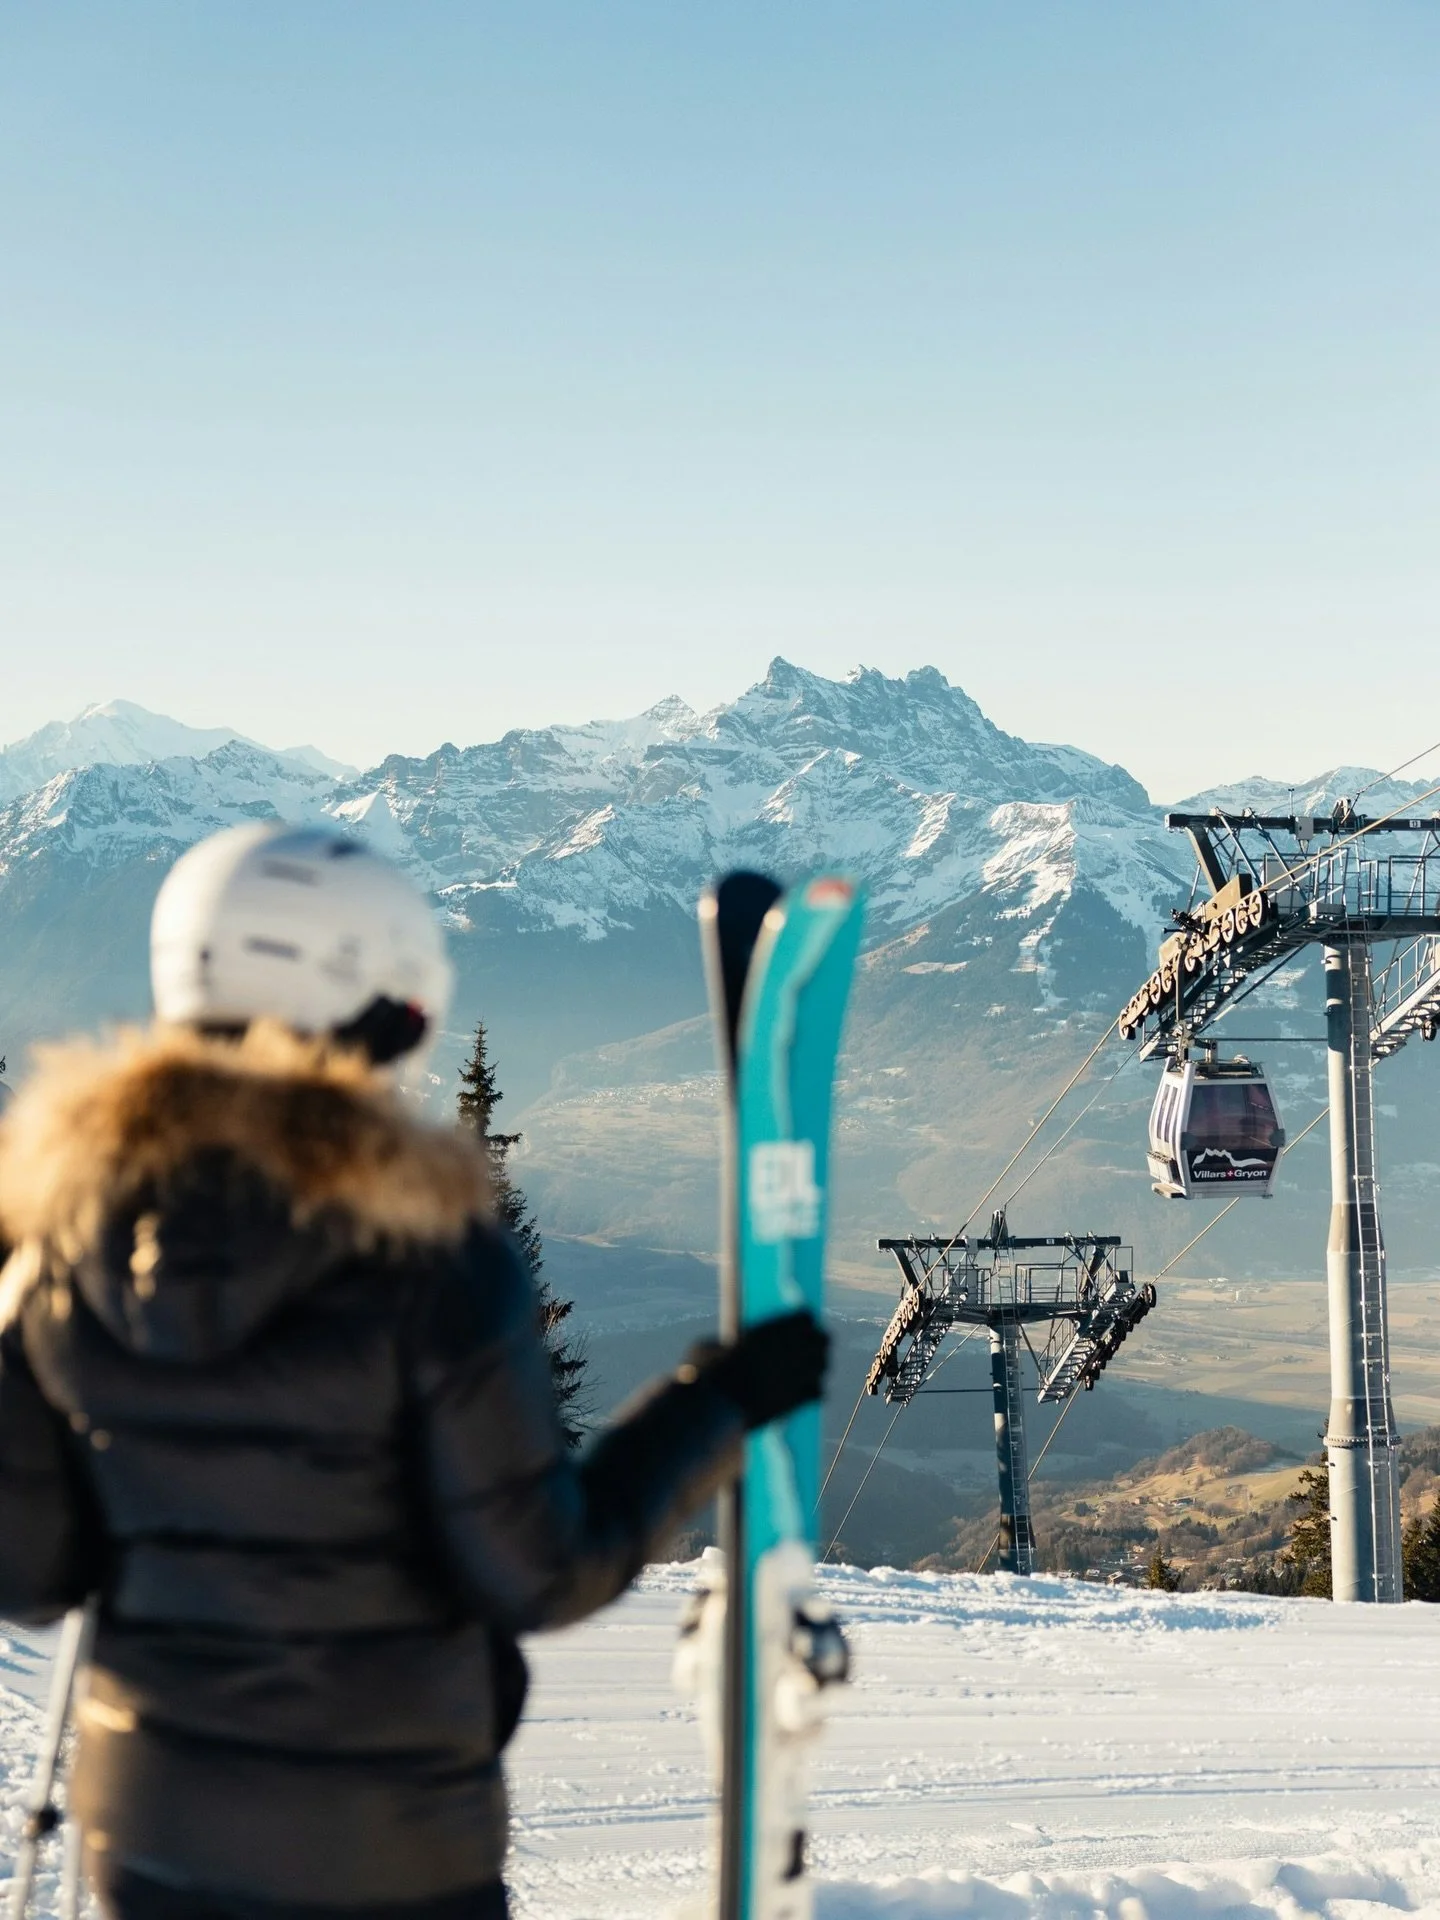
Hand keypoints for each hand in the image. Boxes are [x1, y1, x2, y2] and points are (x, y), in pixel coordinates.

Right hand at [682, 1310, 829, 1430]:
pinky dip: (816, 1390)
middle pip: (821, 1339)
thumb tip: (724, 1345)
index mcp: (769, 1331)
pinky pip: (818, 1391)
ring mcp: (793, 1377)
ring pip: (823, 1364)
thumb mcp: (707, 1348)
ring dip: (819, 1363)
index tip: (804, 1321)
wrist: (710, 1411)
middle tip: (816, 1342)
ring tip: (814, 1365)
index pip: (804, 1318)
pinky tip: (812, 1390)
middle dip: (818, 1340)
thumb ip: (724, 1342)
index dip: (804, 1320)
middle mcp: (787, 1351)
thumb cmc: (702, 1376)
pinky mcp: (793, 1402)